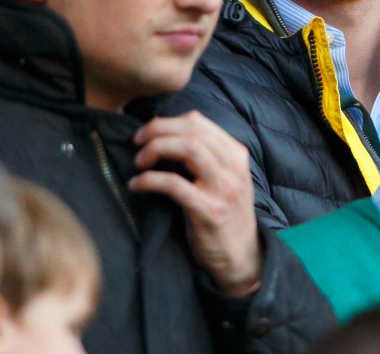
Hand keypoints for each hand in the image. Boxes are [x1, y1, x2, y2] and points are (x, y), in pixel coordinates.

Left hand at [130, 111, 261, 295]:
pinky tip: (137, 185)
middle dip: (157, 130)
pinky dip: (150, 180)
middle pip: (191, 130)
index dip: (166, 122)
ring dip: (156, 149)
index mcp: (236, 154)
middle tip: (137, 142)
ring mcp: (223, 188)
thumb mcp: (225, 179)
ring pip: (187, 149)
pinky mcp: (209, 211)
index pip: (197, 121)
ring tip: (139, 162)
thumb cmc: (225, 215)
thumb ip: (207, 156)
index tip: (147, 133)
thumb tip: (166, 135)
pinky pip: (174, 184)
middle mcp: (233, 167)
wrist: (242, 258)